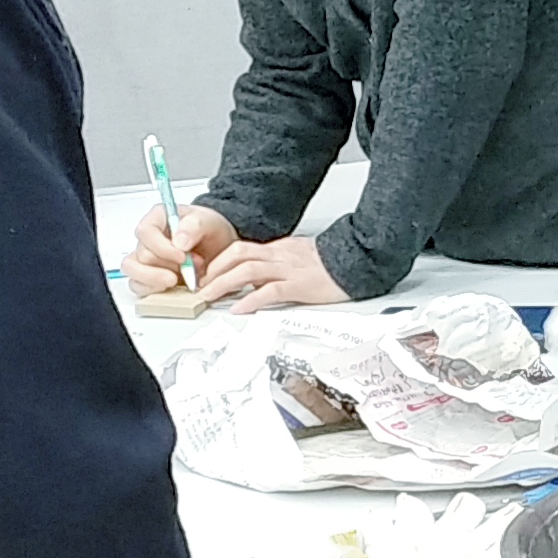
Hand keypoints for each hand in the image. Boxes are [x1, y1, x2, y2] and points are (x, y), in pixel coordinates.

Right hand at [128, 201, 239, 293]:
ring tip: (176, 280)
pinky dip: (153, 289)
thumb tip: (179, 242)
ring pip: (134, 271)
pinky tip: (171, 287)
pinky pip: (137, 285)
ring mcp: (145, 258)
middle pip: (143, 255)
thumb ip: (195, 226)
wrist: (218, 247)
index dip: (161, 247)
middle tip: (192, 268)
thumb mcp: (209, 222)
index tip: (182, 256)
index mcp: (158, 218)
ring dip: (157, 279)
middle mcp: (148, 238)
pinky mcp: (146, 276)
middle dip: (169, 265)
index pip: (146, 231)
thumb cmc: (209, 230)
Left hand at [196, 233, 346, 311]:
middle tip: (200, 287)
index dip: (218, 261)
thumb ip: (276, 264)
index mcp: (277, 249)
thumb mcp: (297, 257)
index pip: (239, 250)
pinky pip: (270, 291)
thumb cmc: (330, 263)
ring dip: (224, 284)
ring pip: (247, 271)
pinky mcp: (299, 286)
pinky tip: (239, 308)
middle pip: (237, 256)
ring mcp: (288, 270)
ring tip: (210, 297)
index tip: (205, 276)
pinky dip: (250, 300)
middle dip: (214, 271)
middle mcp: (278, 256)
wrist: (356, 261)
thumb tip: (256, 277)